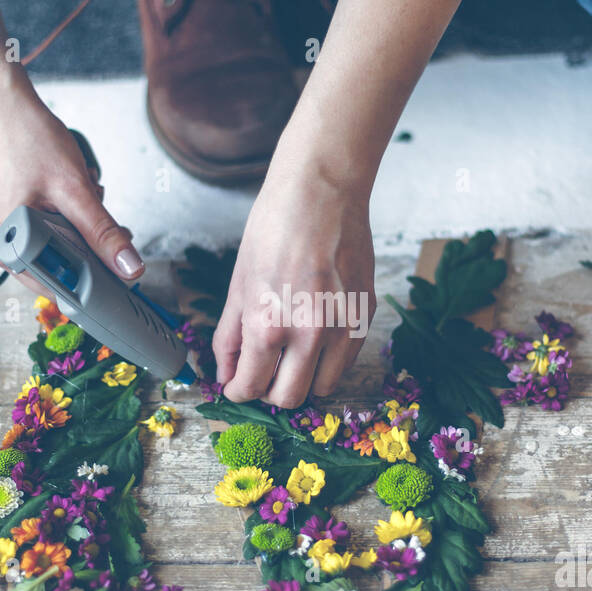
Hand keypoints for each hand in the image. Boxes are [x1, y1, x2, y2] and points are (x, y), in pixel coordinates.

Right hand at [0, 86, 143, 288]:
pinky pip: (39, 234)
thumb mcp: (75, 190)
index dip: (93, 275)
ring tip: (70, 191)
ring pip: (52, 249)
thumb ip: (103, 233)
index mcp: (6, 247)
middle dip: (83, 243)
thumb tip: (129, 268)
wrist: (1, 107)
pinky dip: (58, 218)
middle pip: (57, 268)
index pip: (60, 285)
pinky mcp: (0, 223)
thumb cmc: (28, 139)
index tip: (113, 256)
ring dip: (73, 227)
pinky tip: (58, 193)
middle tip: (91, 206)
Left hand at [214, 165, 375, 406]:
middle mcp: (310, 334)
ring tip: (290, 357)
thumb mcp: (239, 285)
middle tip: (263, 375)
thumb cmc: (274, 229)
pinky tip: (314, 337)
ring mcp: (343, 327)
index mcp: (269, 325)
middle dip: (270, 392)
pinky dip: (327, 361)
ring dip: (303, 380)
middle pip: (289, 398)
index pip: (252, 387)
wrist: (322, 192)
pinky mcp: (365, 316)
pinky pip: (346, 361)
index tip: (237, 387)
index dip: (239, 392)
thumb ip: (231, 336)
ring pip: (323, 387)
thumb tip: (226, 374)